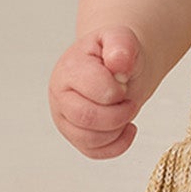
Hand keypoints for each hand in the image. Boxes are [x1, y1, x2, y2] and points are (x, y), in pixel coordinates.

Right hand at [47, 26, 145, 159]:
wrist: (117, 66)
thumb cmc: (117, 55)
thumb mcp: (122, 39)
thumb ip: (121, 45)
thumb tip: (118, 62)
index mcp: (69, 68)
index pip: (93, 88)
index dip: (117, 89)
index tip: (125, 81)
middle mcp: (60, 95)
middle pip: (87, 117)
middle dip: (119, 113)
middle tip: (130, 101)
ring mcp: (65, 118)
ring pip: (89, 139)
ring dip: (118, 129)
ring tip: (126, 110)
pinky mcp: (75, 136)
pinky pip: (94, 152)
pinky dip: (117, 145)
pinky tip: (127, 127)